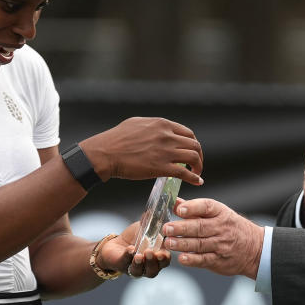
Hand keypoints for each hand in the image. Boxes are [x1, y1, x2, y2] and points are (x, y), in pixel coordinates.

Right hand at [82, 117, 203, 185]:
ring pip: (193, 157)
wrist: (105, 153)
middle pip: (194, 145)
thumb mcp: (137, 123)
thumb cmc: (116, 139)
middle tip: (196, 164)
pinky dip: (194, 178)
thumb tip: (161, 131)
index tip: (191, 151)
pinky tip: (197, 182)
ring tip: (197, 173)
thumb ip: (153, 127)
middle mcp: (167, 136)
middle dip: (198, 156)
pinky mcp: (161, 167)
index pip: (188, 133)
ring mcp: (165, 151)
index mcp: (162, 124)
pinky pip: (185, 173)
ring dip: (198, 166)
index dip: (193, 143)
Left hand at [97, 222, 170, 277]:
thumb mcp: (144, 228)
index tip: (163, 253)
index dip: (165, 258)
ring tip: (139, 255)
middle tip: (150, 253)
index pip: (165, 261)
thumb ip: (150, 221)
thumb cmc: (134, 238)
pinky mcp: (122, 265)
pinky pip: (126, 263)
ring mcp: (135, 268)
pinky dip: (128, 256)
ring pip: (140, 270)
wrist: (116, 244)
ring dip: (140, 263)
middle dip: (153, 262)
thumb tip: (152, 210)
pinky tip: (130, 250)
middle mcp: (147, 266)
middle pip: (153, 270)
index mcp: (157, 257)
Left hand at [162, 198, 263, 278]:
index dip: (193, 207)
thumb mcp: (218, 213)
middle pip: (200, 227)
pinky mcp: (219, 260)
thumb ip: (194, 209)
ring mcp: (221, 245)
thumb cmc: (230, 227)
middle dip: (182, 228)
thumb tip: (175, 202)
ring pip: (199, 244)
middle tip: (167, 228)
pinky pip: (204, 260)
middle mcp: (221, 228)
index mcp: (220, 213)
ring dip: (183, 244)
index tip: (180, 209)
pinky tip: (182, 258)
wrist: (254, 248)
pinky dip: (192, 260)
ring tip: (169, 243)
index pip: (206, 207)